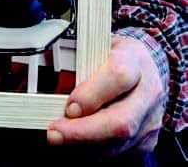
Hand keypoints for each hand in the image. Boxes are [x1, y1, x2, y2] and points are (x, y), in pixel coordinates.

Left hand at [47, 36, 163, 155]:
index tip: (69, 107)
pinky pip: (119, 154)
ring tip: (59, 139)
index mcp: (134, 59)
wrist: (143, 67)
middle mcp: (148, 92)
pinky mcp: (146, 141)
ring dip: (85, 146)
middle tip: (54, 133)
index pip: (118, 76)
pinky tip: (74, 145)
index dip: (92, 94)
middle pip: (121, 121)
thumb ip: (79, 61)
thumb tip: (51, 79)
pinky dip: (92, 152)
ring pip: (120, 143)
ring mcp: (150, 120)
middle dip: (83, 132)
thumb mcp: (96, 45)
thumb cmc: (112, 55)